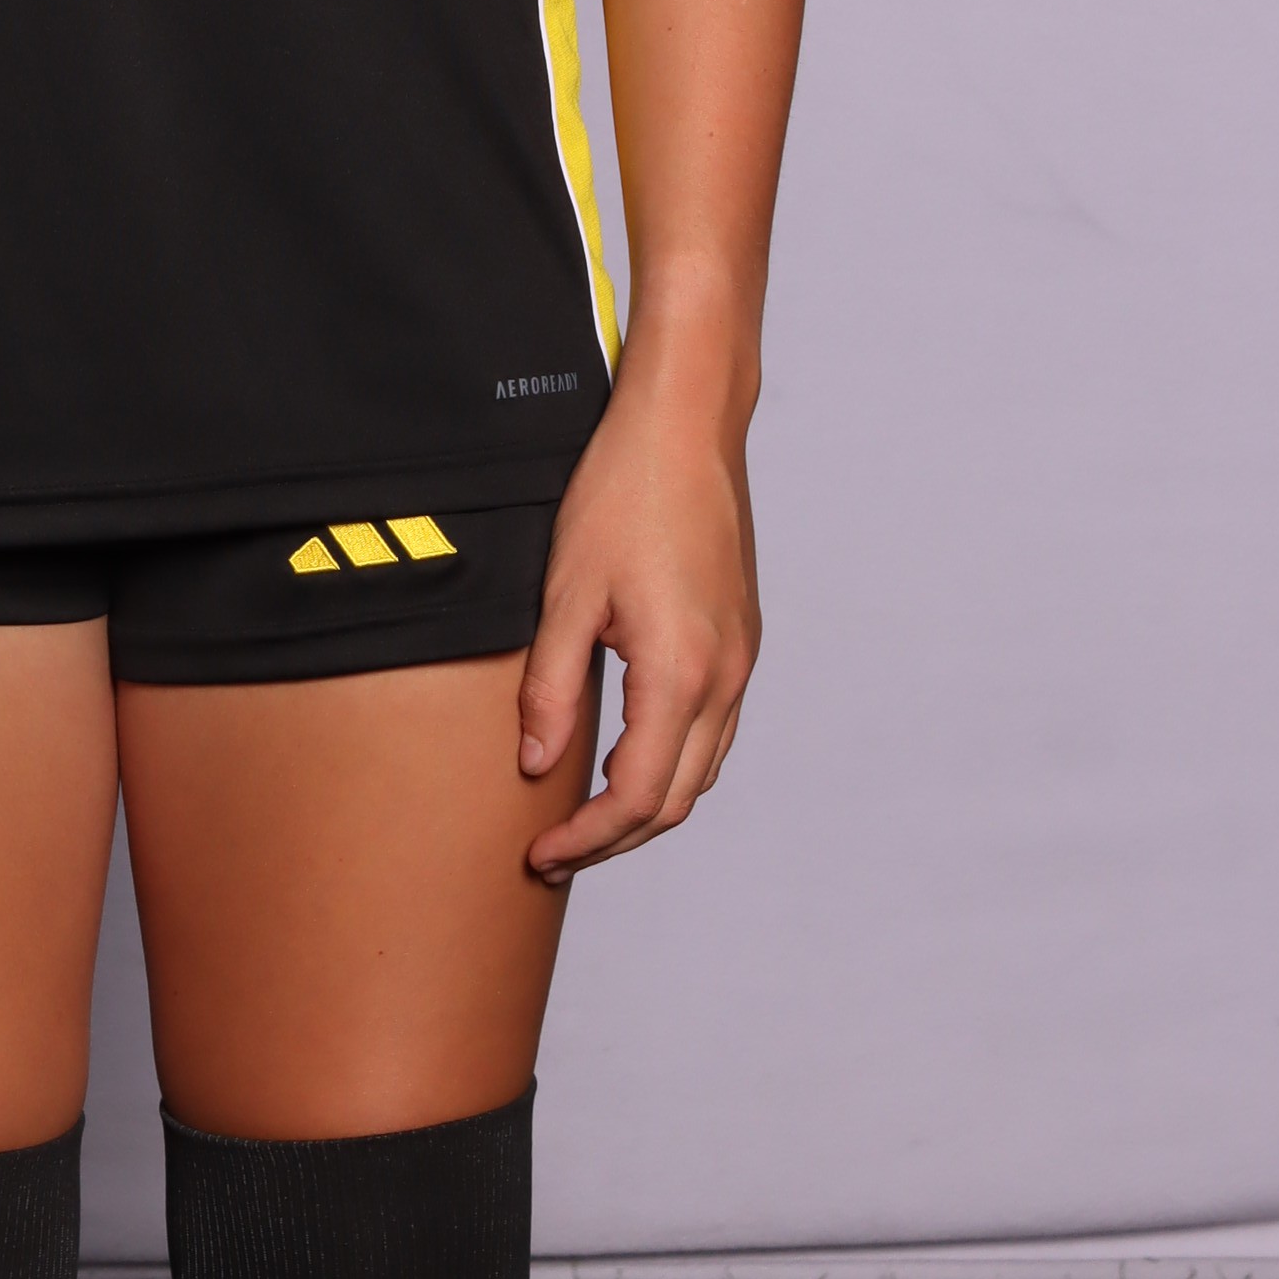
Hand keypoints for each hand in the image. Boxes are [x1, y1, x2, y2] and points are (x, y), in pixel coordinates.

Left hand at [515, 367, 759, 879]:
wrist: (686, 426)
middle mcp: (725, 676)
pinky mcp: (741, 638)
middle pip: (679, 798)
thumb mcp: (565, 593)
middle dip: (617, 837)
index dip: (589, 840)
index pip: (639, 798)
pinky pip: (715, 727)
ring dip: (649, 803)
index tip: (543, 853)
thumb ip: (551, 687)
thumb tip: (536, 763)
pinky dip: (674, 760)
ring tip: (586, 813)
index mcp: (681, 672)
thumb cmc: (625, 493)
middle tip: (557, 849)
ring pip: (703, 767)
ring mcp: (741, 658)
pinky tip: (630, 752)